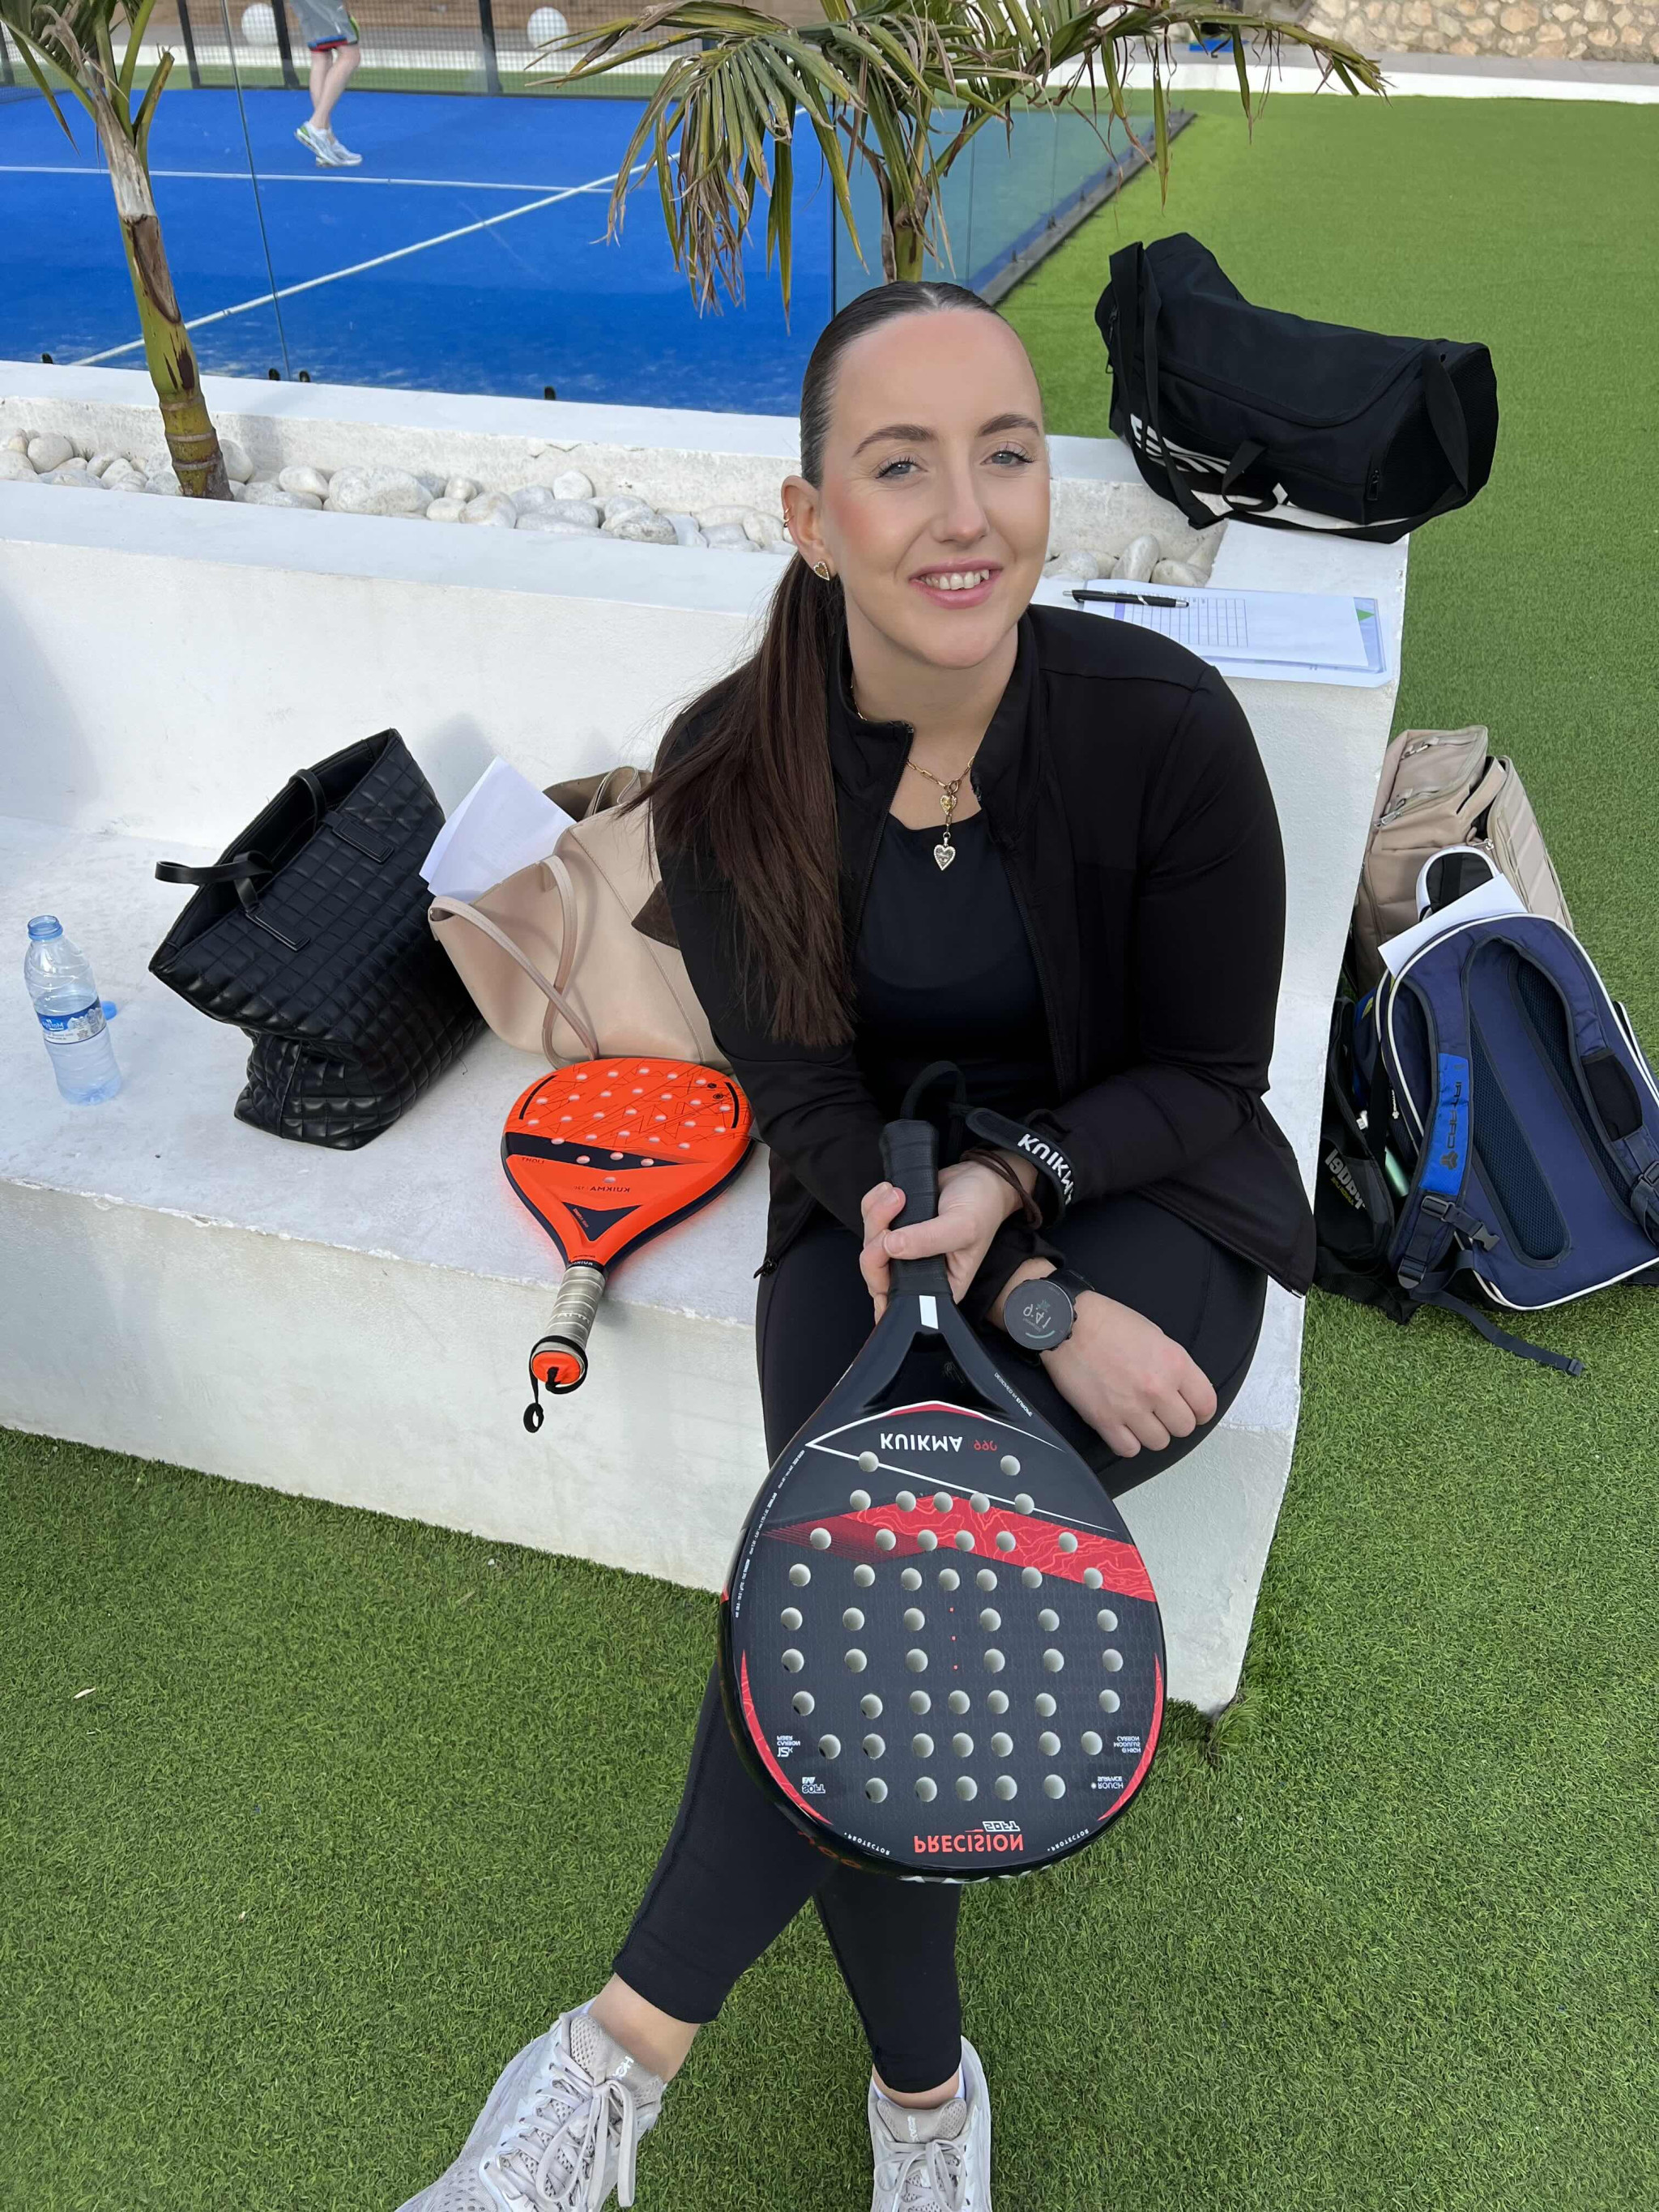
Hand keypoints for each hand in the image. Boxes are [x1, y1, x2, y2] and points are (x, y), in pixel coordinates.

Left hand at [858, 1158, 1027, 1320]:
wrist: (981, 1177)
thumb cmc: (982, 1207)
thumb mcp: (963, 1227)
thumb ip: (928, 1240)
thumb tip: (892, 1246)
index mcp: (938, 1286)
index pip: (898, 1300)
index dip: (882, 1282)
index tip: (885, 1252)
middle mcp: (917, 1273)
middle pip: (876, 1271)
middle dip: (877, 1239)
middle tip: (894, 1210)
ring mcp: (903, 1250)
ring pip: (870, 1243)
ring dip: (877, 1214)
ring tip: (899, 1195)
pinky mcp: (894, 1227)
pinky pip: (868, 1220)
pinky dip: (873, 1204)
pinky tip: (891, 1191)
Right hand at [998, 1266, 1216, 1458]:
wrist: (1066, 1325)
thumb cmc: (1107, 1322)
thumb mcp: (1155, 1334)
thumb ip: (1172, 1365)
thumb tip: (1179, 1390)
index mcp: (1174, 1364)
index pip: (1206, 1405)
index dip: (1201, 1411)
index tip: (1193, 1411)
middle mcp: (1157, 1389)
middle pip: (1184, 1427)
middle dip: (1175, 1420)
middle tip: (1161, 1412)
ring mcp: (1131, 1408)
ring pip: (1159, 1442)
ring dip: (1152, 1432)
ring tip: (1139, 1419)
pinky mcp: (1105, 1420)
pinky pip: (1129, 1449)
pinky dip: (1127, 1442)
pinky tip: (1122, 1427)